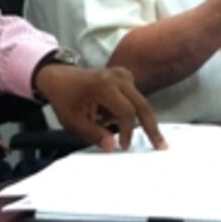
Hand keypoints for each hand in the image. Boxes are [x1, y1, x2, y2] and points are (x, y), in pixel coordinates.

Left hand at [34, 64, 166, 151]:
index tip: (123, 146)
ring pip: (139, 102)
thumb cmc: (65, 98)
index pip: (126, 112)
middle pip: (142, 105)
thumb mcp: (73, 121)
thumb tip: (112, 146)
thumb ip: (94, 134)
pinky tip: (108, 117)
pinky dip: (129, 111)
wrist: (58, 77)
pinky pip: (133, 98)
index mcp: (103, 86)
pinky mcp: (124, 77)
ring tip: (113, 129)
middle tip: (161, 146)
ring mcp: (122, 75)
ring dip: (136, 120)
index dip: (128, 132)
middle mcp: (117, 77)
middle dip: (152, 127)